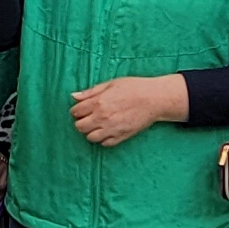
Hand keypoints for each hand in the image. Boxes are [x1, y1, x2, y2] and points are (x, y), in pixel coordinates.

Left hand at [66, 75, 188, 147]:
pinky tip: (108, 130)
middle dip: (81, 121)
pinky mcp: (121, 136)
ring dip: (91, 132)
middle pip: (79, 127)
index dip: (77, 110)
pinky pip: (105, 144)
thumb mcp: (110, 84)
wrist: (154, 99)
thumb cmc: (134, 88)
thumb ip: (90, 92)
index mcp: (98, 102)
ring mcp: (111, 129)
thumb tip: (74, 96)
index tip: (83, 109)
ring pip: (90, 138)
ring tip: (98, 125)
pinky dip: (104, 139)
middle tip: (89, 117)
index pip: (75, 112)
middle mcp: (102, 118)